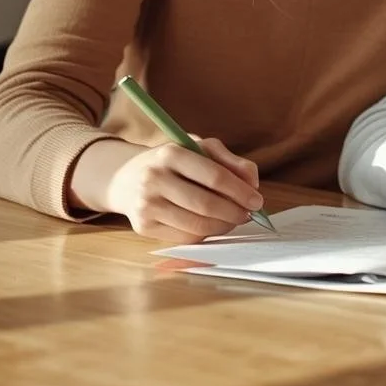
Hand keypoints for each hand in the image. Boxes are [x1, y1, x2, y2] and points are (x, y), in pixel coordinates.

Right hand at [104, 135, 264, 243]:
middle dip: (234, 212)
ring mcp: (146, 205)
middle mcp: (154, 178)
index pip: (214, 176)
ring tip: (234, 220)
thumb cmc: (173, 162)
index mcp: (171, 153)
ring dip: (223, 226)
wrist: (128, 178)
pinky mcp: (143, 226)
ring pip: (197, 225)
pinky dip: (206, 234)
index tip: (257, 201)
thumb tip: (253, 183)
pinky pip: (185, 237)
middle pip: (206, 204)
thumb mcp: (199, 149)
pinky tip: (213, 225)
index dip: (240, 191)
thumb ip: (231, 162)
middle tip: (248, 214)